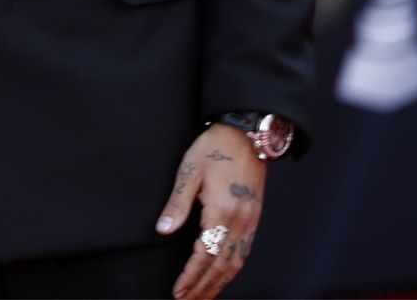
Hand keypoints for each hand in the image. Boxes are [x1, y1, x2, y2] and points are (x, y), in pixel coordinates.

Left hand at [155, 124, 265, 298]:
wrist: (246, 134)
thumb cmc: (215, 148)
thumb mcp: (189, 171)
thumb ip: (177, 204)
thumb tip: (162, 230)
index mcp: (222, 211)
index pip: (206, 255)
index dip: (191, 277)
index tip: (178, 291)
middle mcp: (240, 221)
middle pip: (222, 266)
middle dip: (204, 288)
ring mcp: (250, 221)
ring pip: (236, 263)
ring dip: (219, 284)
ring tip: (203, 297)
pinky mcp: (254, 218)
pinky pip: (244, 252)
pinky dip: (233, 270)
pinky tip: (222, 277)